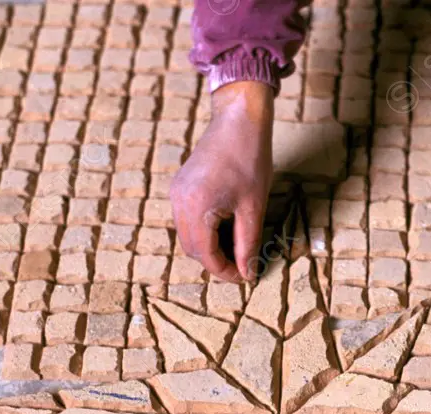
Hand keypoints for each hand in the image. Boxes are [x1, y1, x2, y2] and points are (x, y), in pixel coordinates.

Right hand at [170, 81, 273, 281]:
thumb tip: (248, 273)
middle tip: (243, 265)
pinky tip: (225, 227)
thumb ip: (248, 244)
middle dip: (215, 262)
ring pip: (187, 236)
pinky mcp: (180, 186)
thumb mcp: (253, 207)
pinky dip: (202, 230)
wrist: (238, 120)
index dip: (225, 272)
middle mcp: (179, 202)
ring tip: (236, 247)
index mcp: (196, 208)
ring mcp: (176, 193)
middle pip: (192, 249)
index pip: (206, 255)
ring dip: (208, 247)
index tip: (245, 277)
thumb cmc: (250, 158)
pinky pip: (186, 219)